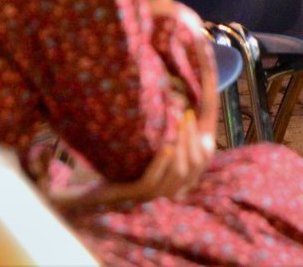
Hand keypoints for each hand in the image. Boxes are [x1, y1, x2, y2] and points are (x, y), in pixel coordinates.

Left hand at [54, 103, 212, 211]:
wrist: (97, 190)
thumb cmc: (128, 165)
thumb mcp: (155, 149)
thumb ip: (174, 137)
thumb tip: (188, 108)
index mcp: (183, 179)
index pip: (204, 159)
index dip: (206, 138)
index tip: (199, 118)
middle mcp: (175, 189)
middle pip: (195, 164)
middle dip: (193, 138)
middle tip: (188, 116)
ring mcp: (157, 194)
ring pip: (179, 171)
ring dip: (182, 145)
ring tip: (180, 125)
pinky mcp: (139, 195)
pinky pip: (153, 180)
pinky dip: (161, 163)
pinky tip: (166, 146)